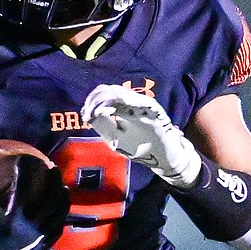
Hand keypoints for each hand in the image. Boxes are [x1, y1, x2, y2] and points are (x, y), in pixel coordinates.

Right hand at [0, 155, 68, 249]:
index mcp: (12, 221)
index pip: (23, 190)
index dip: (25, 172)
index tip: (24, 159)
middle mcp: (30, 229)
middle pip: (49, 200)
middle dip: (53, 182)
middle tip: (53, 168)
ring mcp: (38, 238)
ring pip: (58, 215)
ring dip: (62, 199)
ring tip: (63, 187)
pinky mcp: (41, 247)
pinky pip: (57, 230)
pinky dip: (61, 218)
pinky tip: (62, 210)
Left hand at [81, 84, 201, 188]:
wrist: (164, 159)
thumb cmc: (140, 148)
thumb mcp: (115, 138)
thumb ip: (102, 125)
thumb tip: (87, 113)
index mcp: (122, 107)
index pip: (105, 93)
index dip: (93, 100)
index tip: (86, 115)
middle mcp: (133, 103)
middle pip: (112, 90)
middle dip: (97, 100)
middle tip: (89, 114)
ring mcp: (145, 106)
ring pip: (124, 94)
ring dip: (108, 101)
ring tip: (99, 112)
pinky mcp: (157, 113)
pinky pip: (143, 102)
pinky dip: (128, 102)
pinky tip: (115, 110)